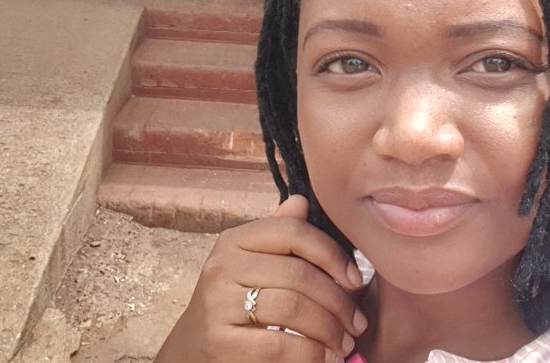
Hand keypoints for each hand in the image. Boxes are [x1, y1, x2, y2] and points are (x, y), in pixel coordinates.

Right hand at [155, 195, 366, 362]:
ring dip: (329, 330)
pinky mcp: (220, 342)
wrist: (192, 351)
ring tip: (343, 344)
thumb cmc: (232, 305)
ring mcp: (218, 304)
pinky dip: (311, 354)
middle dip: (338, 302)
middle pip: (298, 274)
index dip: (332, 254)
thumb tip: (301, 201)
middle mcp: (222, 266)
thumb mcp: (251, 266)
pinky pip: (280, 345)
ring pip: (293, 308)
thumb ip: (279, 237)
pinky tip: (322, 358)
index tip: (356, 280)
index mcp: (234, 241)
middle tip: (357, 324)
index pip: (293, 232)